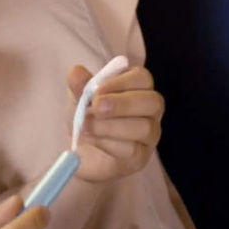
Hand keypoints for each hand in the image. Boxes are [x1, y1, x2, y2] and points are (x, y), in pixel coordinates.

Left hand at [66, 64, 164, 180]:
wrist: (82, 152)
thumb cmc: (87, 118)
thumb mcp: (79, 99)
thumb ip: (79, 86)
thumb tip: (75, 71)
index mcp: (137, 87)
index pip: (142, 78)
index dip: (121, 82)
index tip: (96, 90)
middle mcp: (150, 109)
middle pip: (152, 102)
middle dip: (122, 104)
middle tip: (96, 108)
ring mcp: (150, 133)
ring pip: (144, 127)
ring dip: (110, 126)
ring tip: (85, 126)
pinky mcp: (141, 156)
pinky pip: (132, 149)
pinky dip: (107, 143)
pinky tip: (90, 139)